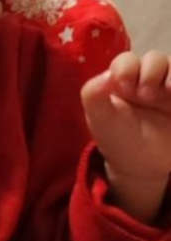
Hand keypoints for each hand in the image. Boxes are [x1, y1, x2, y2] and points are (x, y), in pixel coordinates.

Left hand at [82, 51, 170, 181]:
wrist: (145, 166)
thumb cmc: (119, 140)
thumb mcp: (100, 120)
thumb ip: (92, 95)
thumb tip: (105, 74)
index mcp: (122, 82)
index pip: (126, 61)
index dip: (126, 67)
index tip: (124, 87)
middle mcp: (146, 80)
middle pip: (155, 59)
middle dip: (151, 70)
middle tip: (146, 95)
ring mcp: (168, 88)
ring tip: (170, 90)